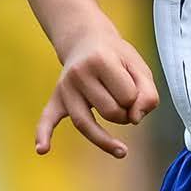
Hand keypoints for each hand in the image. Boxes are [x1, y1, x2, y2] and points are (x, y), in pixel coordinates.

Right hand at [34, 25, 159, 157]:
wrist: (86, 39)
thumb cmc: (116, 57)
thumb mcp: (139, 67)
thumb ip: (148, 93)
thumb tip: (136, 119)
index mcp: (101, 60)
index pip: (127, 96)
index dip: (137, 98)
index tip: (135, 91)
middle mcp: (79, 74)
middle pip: (109, 112)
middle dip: (124, 114)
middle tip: (125, 105)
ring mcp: (65, 87)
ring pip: (85, 123)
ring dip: (105, 138)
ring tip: (122, 150)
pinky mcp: (56, 98)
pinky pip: (47, 118)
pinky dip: (43, 134)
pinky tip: (42, 149)